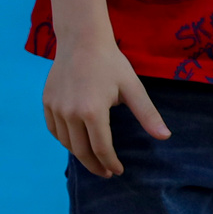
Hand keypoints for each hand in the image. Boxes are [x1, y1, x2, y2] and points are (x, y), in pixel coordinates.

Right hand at [43, 39, 168, 176]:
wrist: (81, 41)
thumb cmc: (110, 63)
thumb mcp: (133, 88)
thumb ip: (147, 115)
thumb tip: (165, 137)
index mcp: (92, 112)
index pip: (101, 148)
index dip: (110, 163)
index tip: (118, 171)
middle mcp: (70, 113)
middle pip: (81, 150)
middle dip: (95, 165)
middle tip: (106, 173)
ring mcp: (56, 108)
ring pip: (66, 142)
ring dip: (80, 154)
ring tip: (92, 159)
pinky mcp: (47, 102)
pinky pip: (54, 129)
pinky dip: (64, 140)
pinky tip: (75, 142)